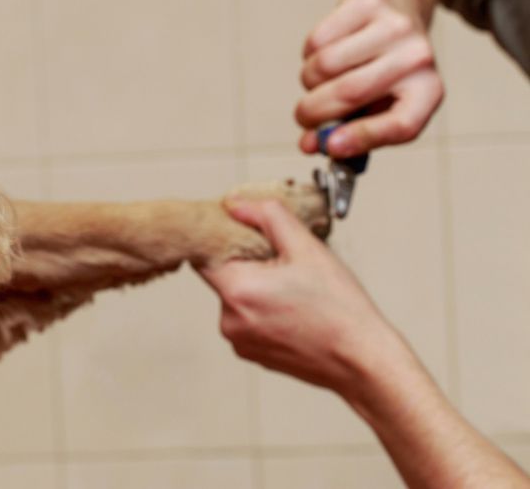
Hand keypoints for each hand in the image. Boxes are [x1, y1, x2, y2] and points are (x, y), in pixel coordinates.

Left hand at [199, 197, 409, 396]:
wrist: (361, 360)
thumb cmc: (340, 310)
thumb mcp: (307, 248)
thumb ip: (267, 217)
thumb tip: (235, 205)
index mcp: (237, 291)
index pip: (204, 255)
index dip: (223, 240)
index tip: (245, 236)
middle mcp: (229, 320)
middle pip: (222, 276)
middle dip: (247, 264)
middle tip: (284, 264)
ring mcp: (239, 341)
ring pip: (235, 298)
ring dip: (256, 288)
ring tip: (294, 291)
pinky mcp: (250, 353)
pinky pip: (246, 320)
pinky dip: (262, 311)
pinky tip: (293, 310)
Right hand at [296, 0, 443, 158]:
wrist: (400, 5)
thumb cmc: (385, 67)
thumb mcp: (380, 104)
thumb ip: (348, 130)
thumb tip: (310, 144)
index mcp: (428, 91)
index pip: (400, 124)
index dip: (361, 139)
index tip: (329, 146)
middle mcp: (419, 57)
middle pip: (350, 93)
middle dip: (313, 112)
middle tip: (304, 118)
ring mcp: (394, 27)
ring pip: (324, 66)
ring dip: (309, 81)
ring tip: (321, 79)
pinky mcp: (368, 2)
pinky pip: (317, 40)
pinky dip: (309, 54)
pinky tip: (325, 51)